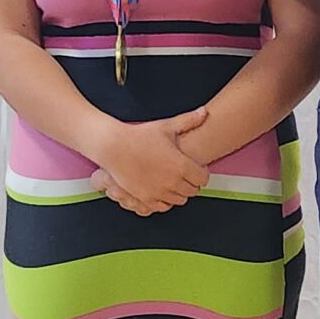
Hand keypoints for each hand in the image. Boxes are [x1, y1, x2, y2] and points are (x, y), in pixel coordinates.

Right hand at [91, 111, 210, 215]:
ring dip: (179, 192)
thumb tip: (204, 112)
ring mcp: (159, 192)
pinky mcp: (146, 199)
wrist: (114, 146)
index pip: (203, 179)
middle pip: (193, 191)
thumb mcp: (166, 126)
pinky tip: (162, 189)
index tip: (196, 167)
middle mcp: (172, 182)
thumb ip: (188, 121)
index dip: (201, 173)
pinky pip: (163, 206)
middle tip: (185, 174)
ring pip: (179, 200)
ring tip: (173, 181)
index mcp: (181, 165)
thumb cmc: (140, 135)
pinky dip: (165, 200)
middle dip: (192, 183)